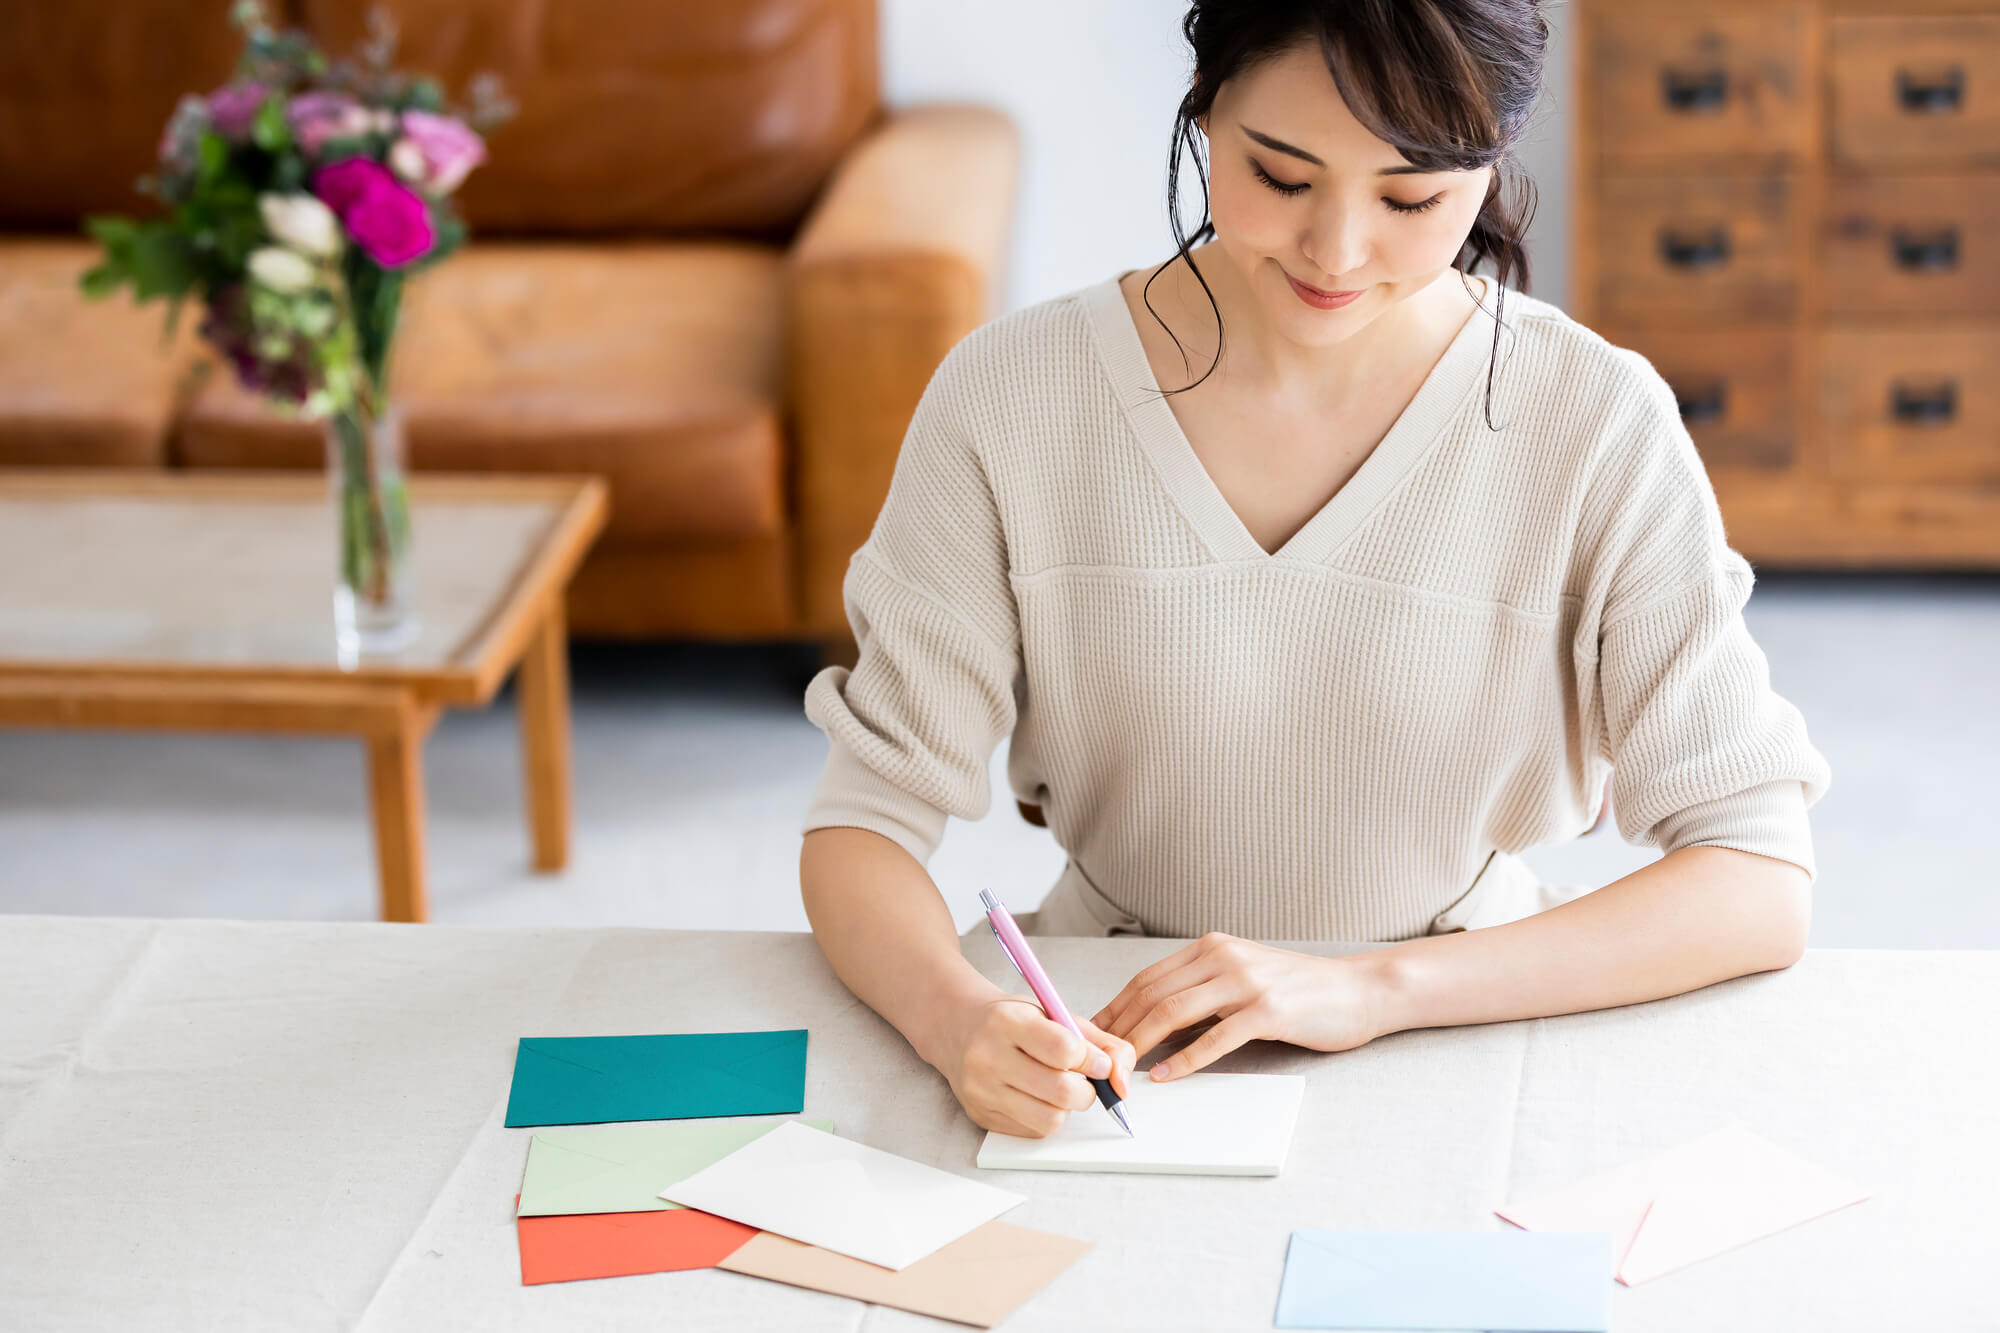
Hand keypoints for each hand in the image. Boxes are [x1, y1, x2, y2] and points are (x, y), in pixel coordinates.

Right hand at [933, 994, 1135, 1137]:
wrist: (957, 1028)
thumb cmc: (1012, 1019)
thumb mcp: (1054, 1013)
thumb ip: (1099, 1041)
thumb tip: (1122, 1081)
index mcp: (1007, 1021)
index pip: (1064, 1050)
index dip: (1092, 1060)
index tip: (1097, 1062)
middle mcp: (988, 1056)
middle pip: (1061, 1092)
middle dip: (1086, 1090)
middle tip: (1083, 1079)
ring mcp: (981, 1090)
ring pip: (1050, 1119)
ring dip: (1066, 1107)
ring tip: (1059, 1087)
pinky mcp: (980, 1115)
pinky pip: (1033, 1131)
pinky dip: (1046, 1116)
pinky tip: (1036, 1096)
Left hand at [1092, 933, 1388, 1080]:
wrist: (1358, 990)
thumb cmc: (1299, 991)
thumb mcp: (1242, 979)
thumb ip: (1203, 993)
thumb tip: (1154, 1024)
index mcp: (1212, 948)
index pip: (1148, 978)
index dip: (1115, 1008)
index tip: (1091, 1036)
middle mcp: (1223, 957)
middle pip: (1152, 993)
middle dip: (1118, 1028)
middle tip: (1095, 1059)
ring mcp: (1246, 981)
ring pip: (1174, 1012)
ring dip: (1141, 1043)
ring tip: (1120, 1070)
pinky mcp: (1268, 1010)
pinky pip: (1215, 1038)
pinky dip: (1184, 1059)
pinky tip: (1166, 1076)